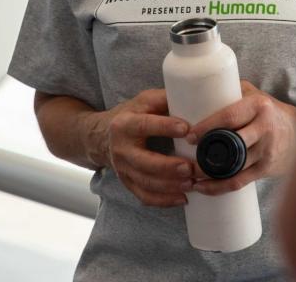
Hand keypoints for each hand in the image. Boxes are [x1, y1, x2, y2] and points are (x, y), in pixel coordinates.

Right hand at [98, 88, 193, 207]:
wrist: (102, 137)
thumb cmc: (131, 115)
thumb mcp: (144, 101)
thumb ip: (165, 99)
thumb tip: (194, 95)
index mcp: (124, 124)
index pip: (144, 126)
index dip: (165, 127)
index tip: (186, 129)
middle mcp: (121, 149)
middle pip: (144, 162)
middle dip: (169, 167)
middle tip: (191, 168)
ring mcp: (123, 169)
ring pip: (146, 182)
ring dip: (170, 186)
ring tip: (192, 183)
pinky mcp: (128, 183)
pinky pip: (144, 196)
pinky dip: (163, 200)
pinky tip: (182, 198)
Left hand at [186, 80, 295, 194]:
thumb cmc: (269, 111)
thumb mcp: (254, 94)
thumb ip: (231, 91)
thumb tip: (197, 90)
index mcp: (259, 106)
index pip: (230, 117)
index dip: (207, 127)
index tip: (189, 135)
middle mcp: (264, 128)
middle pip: (231, 144)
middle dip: (205, 154)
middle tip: (185, 158)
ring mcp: (267, 151)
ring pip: (233, 167)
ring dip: (207, 175)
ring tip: (187, 176)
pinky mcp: (266, 169)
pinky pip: (239, 182)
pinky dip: (219, 188)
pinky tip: (203, 188)